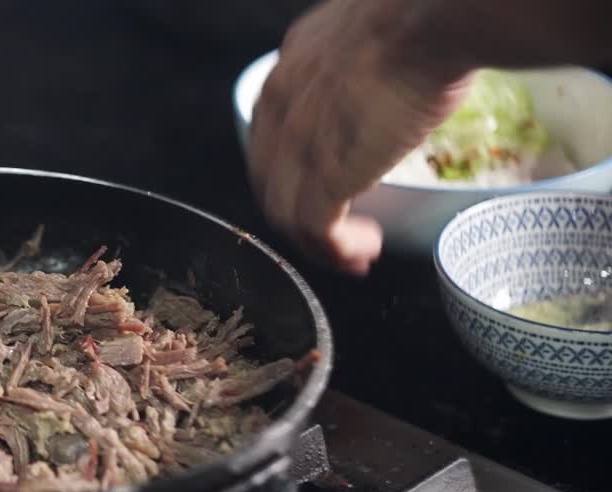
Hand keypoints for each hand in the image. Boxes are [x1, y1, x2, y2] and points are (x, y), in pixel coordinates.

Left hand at [248, 0, 471, 274]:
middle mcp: (281, 111)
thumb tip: (386, 79)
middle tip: (335, 238)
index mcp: (288, 74)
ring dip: (319, 244)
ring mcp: (298, 145)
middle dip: (300, 219)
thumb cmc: (421, 15)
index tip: (324, 192)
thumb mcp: (367, 36)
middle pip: (271, 183)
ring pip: (286, 215)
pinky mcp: (325, 174)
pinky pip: (316, 231)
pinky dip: (336, 250)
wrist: (431, 17)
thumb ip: (359, 65)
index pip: (272, 140)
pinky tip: (363, 251)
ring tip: (355, 254)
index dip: (294, 174)